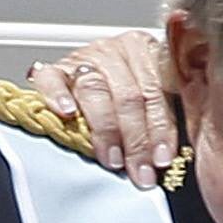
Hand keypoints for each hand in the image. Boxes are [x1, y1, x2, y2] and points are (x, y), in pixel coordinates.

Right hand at [28, 30, 181, 187]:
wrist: (96, 75)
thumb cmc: (133, 93)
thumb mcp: (157, 96)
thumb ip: (164, 113)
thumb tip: (170, 156)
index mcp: (149, 52)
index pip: (157, 94)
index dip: (161, 130)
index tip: (162, 159)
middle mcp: (118, 50)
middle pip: (129, 97)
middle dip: (136, 141)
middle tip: (139, 171)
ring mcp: (85, 57)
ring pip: (96, 91)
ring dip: (106, 130)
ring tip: (112, 158)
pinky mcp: (56, 68)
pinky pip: (52, 79)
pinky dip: (58, 95)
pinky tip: (66, 113)